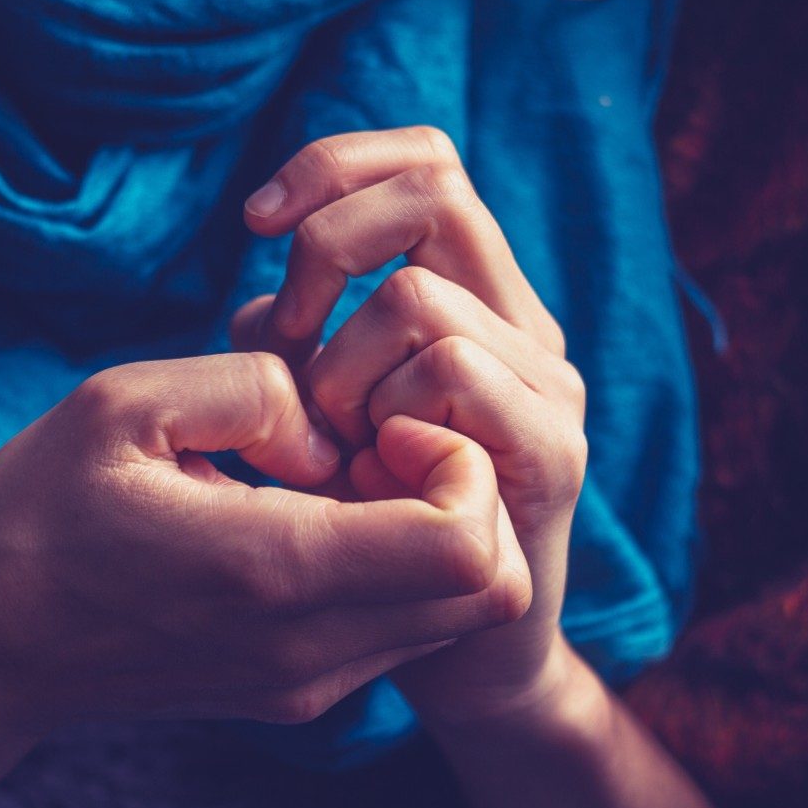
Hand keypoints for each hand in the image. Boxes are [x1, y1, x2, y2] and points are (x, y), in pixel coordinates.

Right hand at [0, 352, 531, 757]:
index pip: (466, 546)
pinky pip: (401, 628)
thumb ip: (252, 387)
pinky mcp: (298, 689)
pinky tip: (311, 515)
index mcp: (270, 570)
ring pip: (455, 613)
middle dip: (463, 492)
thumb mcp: (123, 403)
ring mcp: (307, 681)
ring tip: (337, 474)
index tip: (382, 419)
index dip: (460, 462)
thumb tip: (327, 430)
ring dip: (432, 529)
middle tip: (372, 438)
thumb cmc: (37, 513)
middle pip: (485, 587)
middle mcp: (308, 647)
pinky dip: (394, 564)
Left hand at [233, 126, 586, 722]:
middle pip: (432, 192)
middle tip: (288, 338)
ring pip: (420, 297)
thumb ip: (298, 342)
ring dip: (340, 366)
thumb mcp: (320, 409)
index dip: (335, 164)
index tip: (254, 223)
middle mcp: (522, 323)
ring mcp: (545, 383)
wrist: (455, 647)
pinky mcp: (552, 450)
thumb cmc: (371, 519)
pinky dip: (383, 413)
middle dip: (325, 252)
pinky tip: (372, 471)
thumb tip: (261, 307)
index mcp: (476, 297)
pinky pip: (451, 372)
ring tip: (336, 444)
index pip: (426, 159)